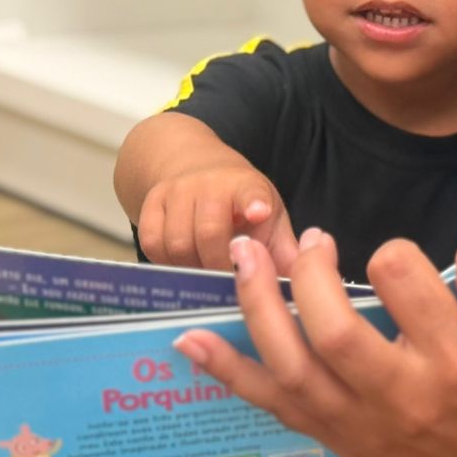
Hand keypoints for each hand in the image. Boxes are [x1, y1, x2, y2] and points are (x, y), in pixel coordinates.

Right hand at [136, 166, 297, 273]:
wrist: (196, 169)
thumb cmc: (241, 203)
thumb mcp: (270, 217)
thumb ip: (284, 251)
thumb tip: (305, 287)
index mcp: (245, 185)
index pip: (250, 191)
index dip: (253, 202)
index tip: (260, 213)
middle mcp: (208, 184)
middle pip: (209, 233)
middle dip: (219, 265)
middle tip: (228, 284)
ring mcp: (176, 192)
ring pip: (178, 244)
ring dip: (192, 268)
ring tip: (205, 275)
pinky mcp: (151, 204)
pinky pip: (153, 245)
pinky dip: (167, 262)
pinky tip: (183, 265)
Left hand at [173, 228, 456, 456]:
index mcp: (454, 361)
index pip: (407, 290)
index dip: (393, 256)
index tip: (391, 254)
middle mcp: (398, 393)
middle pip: (334, 330)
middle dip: (310, 274)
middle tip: (310, 239)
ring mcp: (356, 420)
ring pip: (293, 365)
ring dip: (258, 306)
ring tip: (244, 255)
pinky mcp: (329, 435)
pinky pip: (271, 403)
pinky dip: (228, 371)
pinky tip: (193, 339)